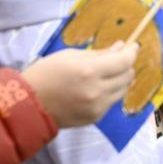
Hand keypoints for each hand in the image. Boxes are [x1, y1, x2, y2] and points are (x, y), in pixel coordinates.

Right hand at [20, 43, 138, 127]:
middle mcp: (97, 91)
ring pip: (123, 89)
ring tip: (105, 74)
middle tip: (117, 60)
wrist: (27, 106)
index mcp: (89, 71)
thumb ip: (99, 53)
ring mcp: (97, 107)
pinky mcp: (95, 118)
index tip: (133, 46)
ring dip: (119, 80)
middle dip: (125, 65)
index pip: (124, 61)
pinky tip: (96, 89)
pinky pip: (112, 102)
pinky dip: (110, 93)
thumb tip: (121, 47)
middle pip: (127, 75)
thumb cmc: (45, 74)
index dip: (132, 52)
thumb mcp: (70, 56)